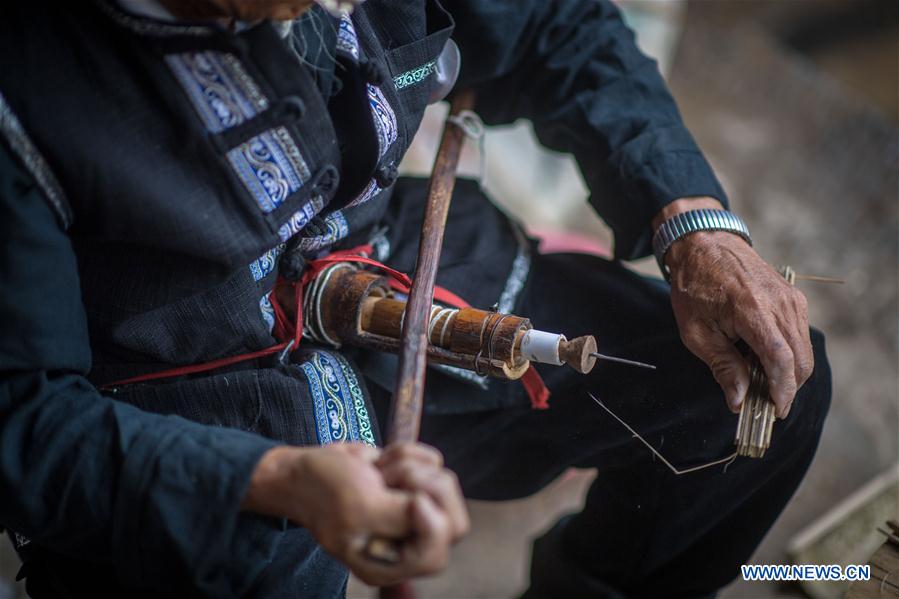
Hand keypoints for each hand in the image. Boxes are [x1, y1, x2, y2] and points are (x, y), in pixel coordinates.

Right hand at [242, 442, 466, 584]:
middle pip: (455, 521)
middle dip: (426, 488)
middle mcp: (407, 541)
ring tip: (378, 474)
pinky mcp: (413, 483)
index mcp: (391, 563)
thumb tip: (428, 506)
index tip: (410, 499)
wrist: (306, 469)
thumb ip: (399, 517)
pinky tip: (380, 463)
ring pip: (444, 484)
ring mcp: (413, 512)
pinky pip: (433, 462)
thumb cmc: (324, 491)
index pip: (437, 553)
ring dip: (408, 468)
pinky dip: (406, 453)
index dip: (432, 522)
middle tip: (393, 479)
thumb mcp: (358, 508)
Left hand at [657, 198, 813, 418]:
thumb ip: (722, 366)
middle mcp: (780, 304)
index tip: (775, 411)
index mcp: (753, 310)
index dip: (782, 390)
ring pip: (804, 351)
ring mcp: (792, 300)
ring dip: (788, 374)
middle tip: (763, 404)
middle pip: (800, 360)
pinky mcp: (794, 299)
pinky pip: (800, 336)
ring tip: (760, 382)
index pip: (781, 360)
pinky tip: (763, 359)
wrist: (706, 245)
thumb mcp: (696, 332)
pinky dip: (789, 355)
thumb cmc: (694, 287)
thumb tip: (738, 400)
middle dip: (786, 388)